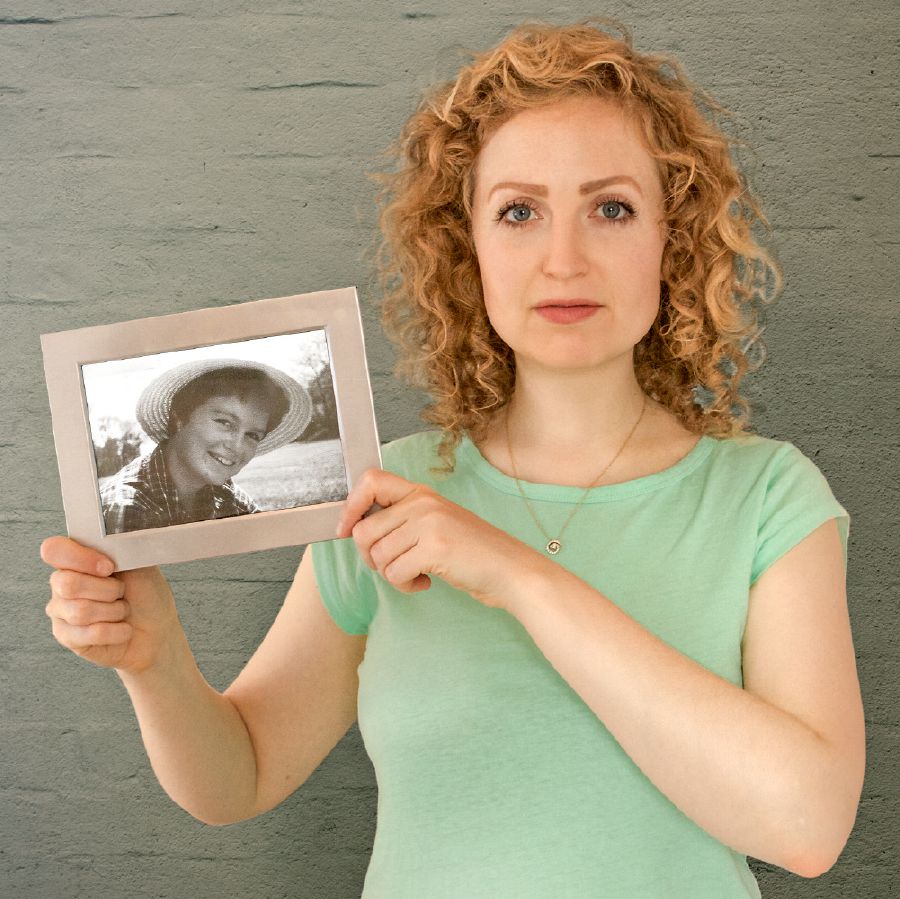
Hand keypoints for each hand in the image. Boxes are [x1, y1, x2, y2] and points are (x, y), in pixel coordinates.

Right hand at [41, 536, 179, 674]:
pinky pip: (89, 634)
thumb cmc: (146, 594)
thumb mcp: (138, 564)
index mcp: (76, 560)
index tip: (110, 567)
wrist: (158, 630)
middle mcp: (62, 584)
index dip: (81, 558)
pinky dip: (115, 631)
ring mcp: (61, 612)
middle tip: (123, 593)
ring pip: (80, 611)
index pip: (54, 550)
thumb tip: (107, 538)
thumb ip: (117, 548)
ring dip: (115, 612)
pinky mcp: (66, 638)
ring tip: (124, 611)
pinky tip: (123, 630)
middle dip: (108, 590)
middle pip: (68, 584)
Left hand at [335, 468, 540, 608]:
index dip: (350, 507)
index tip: (345, 530)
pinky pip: (394, 573)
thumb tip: (355, 530)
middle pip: (363, 531)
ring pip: (377, 556)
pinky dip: (405, 586)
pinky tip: (426, 582)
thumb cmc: (473, 553)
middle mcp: (423, 503)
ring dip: (392, 575)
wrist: (511, 570)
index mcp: (421, 493)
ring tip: (417, 574)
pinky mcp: (434, 548)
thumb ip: (404, 520)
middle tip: (395, 566)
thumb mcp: (438, 523)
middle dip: (371, 558)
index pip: (370, 480)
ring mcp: (429, 524)